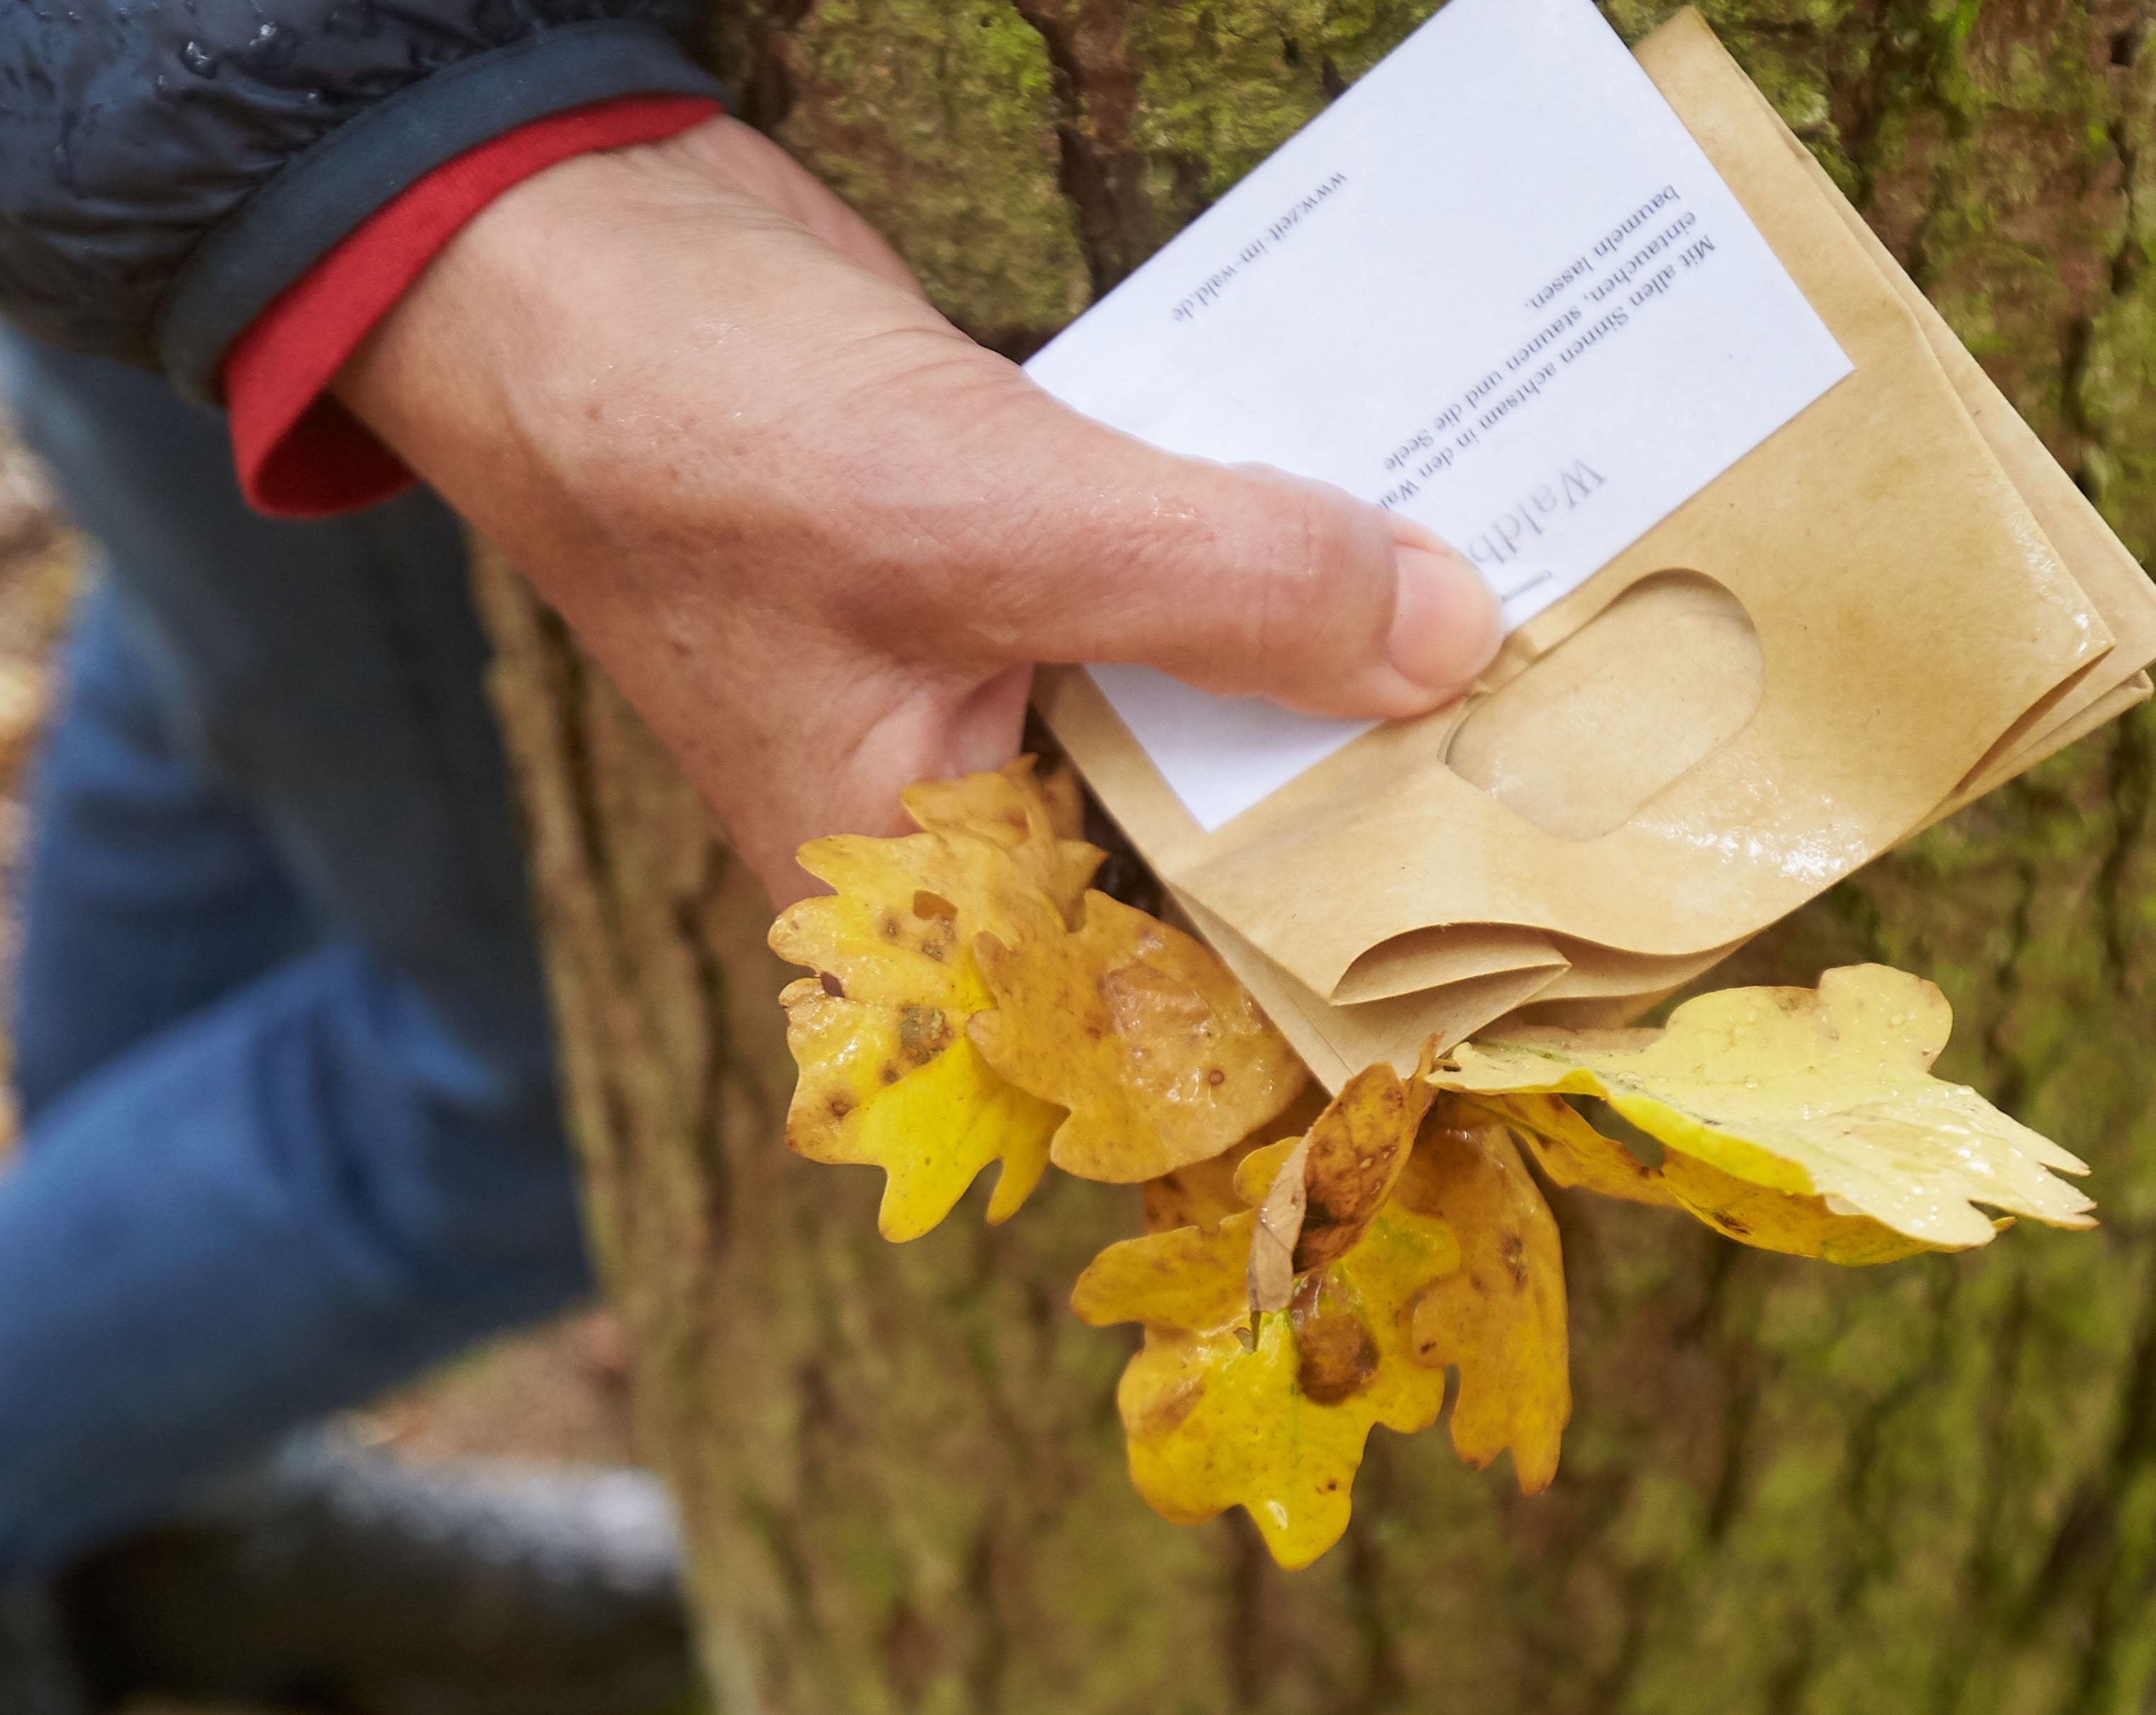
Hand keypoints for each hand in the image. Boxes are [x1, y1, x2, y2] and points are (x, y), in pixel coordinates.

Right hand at [335, 118, 1503, 902]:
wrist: (567, 251)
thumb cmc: (692, 431)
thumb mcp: (982, 522)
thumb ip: (1223, 592)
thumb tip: (1449, 644)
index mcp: (920, 902)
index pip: (1158, 1023)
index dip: (1330, 1008)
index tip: (1519, 956)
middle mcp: (964, 821)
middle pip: (1216, 861)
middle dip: (1379, 809)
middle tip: (1588, 768)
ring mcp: (994, 689)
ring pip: (1217, 714)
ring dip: (1351, 663)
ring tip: (1548, 632)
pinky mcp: (1020, 570)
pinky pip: (1190, 593)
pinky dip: (1287, 554)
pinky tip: (1423, 511)